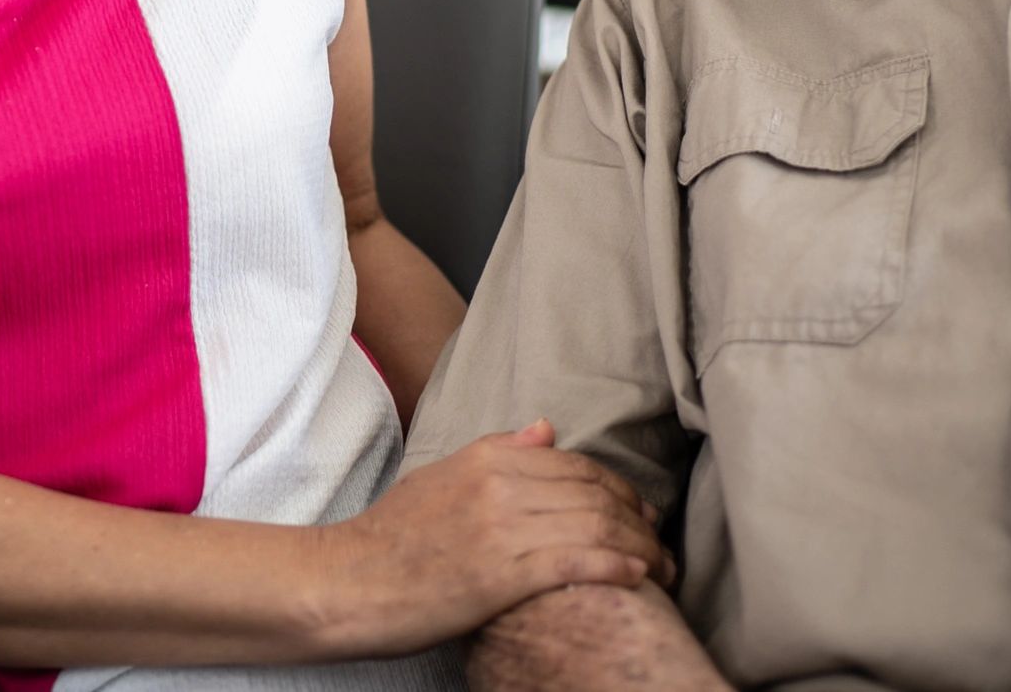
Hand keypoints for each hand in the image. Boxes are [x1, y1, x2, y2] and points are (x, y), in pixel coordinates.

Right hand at [308, 419, 676, 657]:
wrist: (348, 582)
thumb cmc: (391, 538)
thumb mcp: (440, 478)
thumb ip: (495, 450)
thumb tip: (545, 428)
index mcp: (485, 457)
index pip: (574, 464)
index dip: (618, 488)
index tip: (640, 511)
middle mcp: (498, 485)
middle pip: (593, 493)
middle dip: (638, 518)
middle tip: (662, 541)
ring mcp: (500, 529)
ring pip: (594, 526)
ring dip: (641, 548)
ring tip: (662, 569)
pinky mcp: (501, 575)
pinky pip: (576, 562)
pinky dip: (616, 567)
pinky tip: (638, 577)